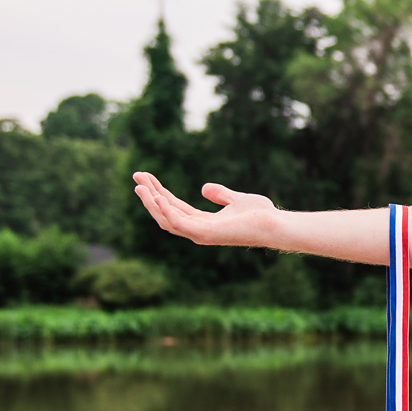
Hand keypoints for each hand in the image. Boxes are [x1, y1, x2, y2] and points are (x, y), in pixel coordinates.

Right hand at [132, 172, 277, 247]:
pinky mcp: (205, 234)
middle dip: (150, 195)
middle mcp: (199, 230)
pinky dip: (165, 210)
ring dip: (151, 202)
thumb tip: (203, 188)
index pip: (175, 207)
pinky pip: (177, 222)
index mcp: (204, 223)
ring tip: (140, 185)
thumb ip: (220, 194)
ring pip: (166, 219)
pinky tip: (157, 195)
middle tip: (136, 176)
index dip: (159, 192)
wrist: (274, 224)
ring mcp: (200, 234)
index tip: (146, 177)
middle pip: (166, 212)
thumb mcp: (236, 199)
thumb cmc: (261, 215)